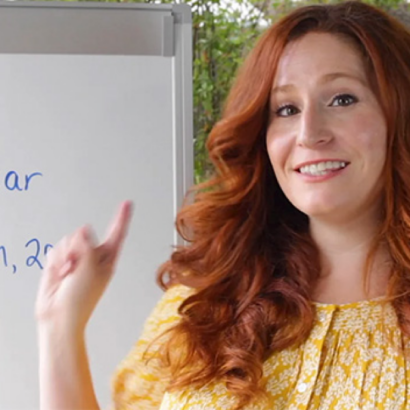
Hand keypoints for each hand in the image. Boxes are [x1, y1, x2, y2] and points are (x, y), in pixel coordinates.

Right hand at [35, 201, 132, 332]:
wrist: (58, 315)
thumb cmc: (80, 299)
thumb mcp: (91, 269)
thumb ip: (88, 245)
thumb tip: (85, 229)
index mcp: (107, 259)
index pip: (117, 233)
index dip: (122, 217)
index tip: (127, 203)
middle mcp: (93, 257)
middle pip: (85, 234)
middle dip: (77, 247)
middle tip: (76, 267)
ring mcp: (76, 259)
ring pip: (68, 241)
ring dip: (65, 256)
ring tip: (68, 274)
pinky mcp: (61, 262)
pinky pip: (56, 250)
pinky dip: (56, 261)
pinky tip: (59, 275)